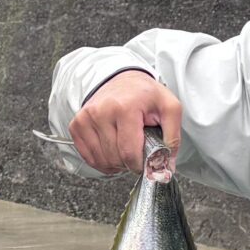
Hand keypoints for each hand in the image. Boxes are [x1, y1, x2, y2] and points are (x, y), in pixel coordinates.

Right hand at [68, 69, 184, 174]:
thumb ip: (172, 138)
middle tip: (137, 152)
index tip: (146, 162)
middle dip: (129, 163)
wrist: (123, 80)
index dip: (140, 165)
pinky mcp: (76, 125)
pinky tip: (112, 151)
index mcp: (125, 108)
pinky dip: (102, 161)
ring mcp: (85, 118)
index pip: (129, 153)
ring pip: (101, 160)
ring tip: (125, 149)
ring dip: (116, 163)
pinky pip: (88, 157)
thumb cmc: (146, 95)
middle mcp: (101, 112)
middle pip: (115, 158)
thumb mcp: (169, 109)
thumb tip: (166, 168)